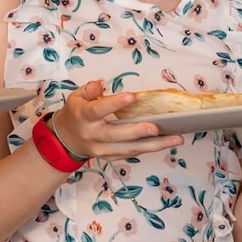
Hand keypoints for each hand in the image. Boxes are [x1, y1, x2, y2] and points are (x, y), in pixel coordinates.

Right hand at [48, 88, 179, 164]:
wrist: (66, 140)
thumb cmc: (76, 114)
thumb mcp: (76, 97)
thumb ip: (89, 90)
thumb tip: (100, 84)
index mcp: (84, 117)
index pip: (98, 110)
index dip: (114, 104)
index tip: (132, 97)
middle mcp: (93, 135)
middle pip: (117, 135)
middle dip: (138, 132)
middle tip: (157, 127)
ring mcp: (102, 150)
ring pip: (129, 149)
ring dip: (154, 145)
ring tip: (176, 139)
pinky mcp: (110, 157)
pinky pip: (131, 154)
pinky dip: (149, 149)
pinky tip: (166, 143)